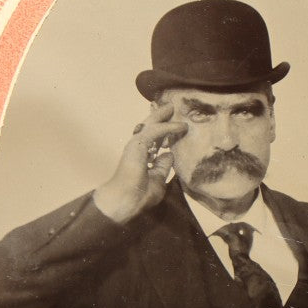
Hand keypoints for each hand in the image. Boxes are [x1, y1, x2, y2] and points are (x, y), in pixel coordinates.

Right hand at [93, 102, 187, 222]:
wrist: (126, 201)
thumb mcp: (158, 179)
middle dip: (160, 117)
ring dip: (163, 116)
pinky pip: (156, 131)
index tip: (173, 126)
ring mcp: (136, 144)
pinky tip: (180, 126)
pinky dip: (168, 127)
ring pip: (151, 124)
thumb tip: (169, 154)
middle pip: (150, 128)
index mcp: (141, 156)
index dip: (162, 132)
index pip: (152, 140)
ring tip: (172, 107)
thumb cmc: (139, 195)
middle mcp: (137, 148)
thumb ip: (162, 166)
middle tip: (170, 107)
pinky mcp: (138, 144)